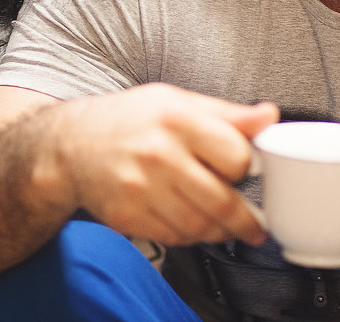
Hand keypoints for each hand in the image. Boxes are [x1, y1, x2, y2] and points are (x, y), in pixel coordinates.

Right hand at [48, 83, 278, 247]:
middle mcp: (158, 154)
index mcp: (176, 119)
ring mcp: (140, 188)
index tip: (249, 172)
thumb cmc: (129, 119)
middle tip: (255, 224)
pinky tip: (193, 225)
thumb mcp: (177, 102)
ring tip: (227, 227)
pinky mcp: (127, 215)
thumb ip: (226, 114)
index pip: (235, 155)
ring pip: (199, 225)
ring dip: (220, 232)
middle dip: (245, 218)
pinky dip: (191, 237)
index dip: (246, 166)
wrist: (70, 144)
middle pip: (221, 200)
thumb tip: (268, 116)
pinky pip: (174, 237)